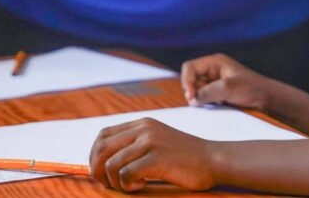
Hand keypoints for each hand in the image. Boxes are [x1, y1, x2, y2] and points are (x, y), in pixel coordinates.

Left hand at [90, 118, 215, 192]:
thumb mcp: (157, 142)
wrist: (213, 159)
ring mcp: (150, 142)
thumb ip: (136, 145)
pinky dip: (128, 185)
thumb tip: (105, 164)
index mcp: (142, 124)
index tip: (102, 173)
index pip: (103, 135)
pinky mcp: (157, 158)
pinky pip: (126, 174)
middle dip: (98, 171)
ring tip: (132, 185)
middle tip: (109, 184)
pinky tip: (142, 185)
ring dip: (115, 181)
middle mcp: (144, 129)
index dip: (95, 156)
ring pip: (112, 164)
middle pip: (102, 149)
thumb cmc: (184, 158)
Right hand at [181, 53, 275, 109]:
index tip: (191, 96)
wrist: (266, 98)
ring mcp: (214, 81)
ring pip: (197, 90)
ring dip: (200, 98)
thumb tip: (192, 99)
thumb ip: (208, 92)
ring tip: (214, 102)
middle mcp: (212, 70)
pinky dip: (206, 102)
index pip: (190, 67)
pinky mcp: (217, 92)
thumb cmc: (251, 88)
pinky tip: (217, 104)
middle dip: (193, 91)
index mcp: (214, 62)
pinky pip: (204, 97)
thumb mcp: (228, 88)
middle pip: (191, 79)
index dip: (187, 81)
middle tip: (198, 102)